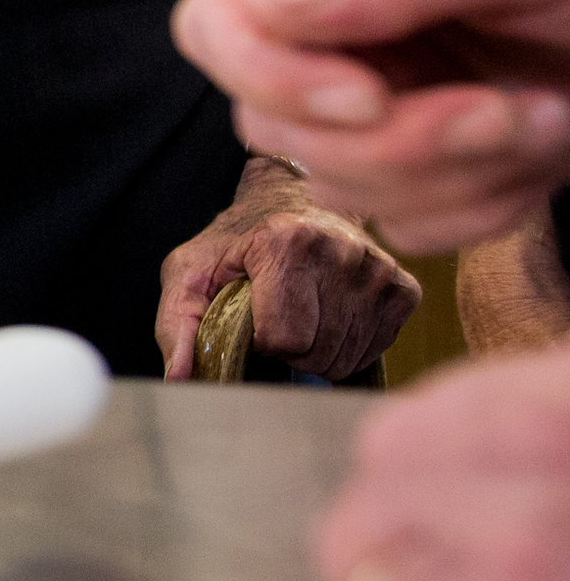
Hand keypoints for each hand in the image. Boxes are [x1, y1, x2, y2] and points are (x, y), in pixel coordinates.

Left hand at [155, 158, 416, 378]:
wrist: (292, 202)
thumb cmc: (237, 242)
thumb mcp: (190, 272)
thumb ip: (178, 324)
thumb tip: (177, 378)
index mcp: (287, 243)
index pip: (283, 339)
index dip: (258, 341)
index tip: (250, 318)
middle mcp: (343, 252)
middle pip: (315, 354)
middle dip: (287, 351)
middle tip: (274, 318)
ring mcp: (379, 270)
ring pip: (345, 359)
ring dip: (315, 352)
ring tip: (300, 315)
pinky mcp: (404, 288)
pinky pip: (373, 351)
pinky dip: (345, 346)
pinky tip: (328, 316)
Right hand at [173, 0, 569, 247]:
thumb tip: (269, 7)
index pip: (217, 22)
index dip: (268, 75)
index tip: (367, 94)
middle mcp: (341, 29)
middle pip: (271, 125)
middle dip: (393, 141)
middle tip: (502, 111)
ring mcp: (386, 101)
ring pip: (339, 188)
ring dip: (458, 174)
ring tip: (547, 115)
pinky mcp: (439, 164)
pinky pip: (412, 227)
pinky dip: (486, 207)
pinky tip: (544, 146)